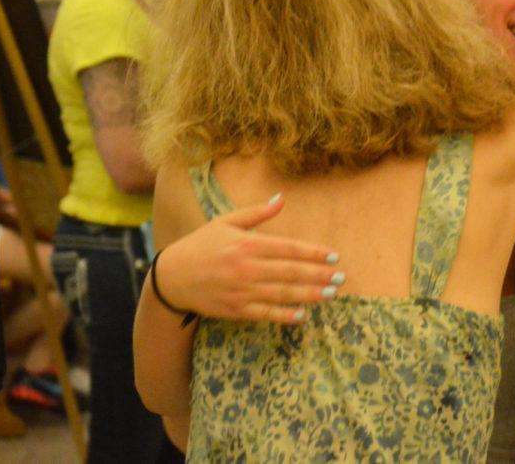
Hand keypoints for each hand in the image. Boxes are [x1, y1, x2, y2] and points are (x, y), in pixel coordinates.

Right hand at [154, 195, 342, 323]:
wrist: (172, 277)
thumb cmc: (202, 245)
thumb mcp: (226, 222)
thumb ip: (257, 213)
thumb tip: (282, 198)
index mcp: (247, 244)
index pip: (288, 248)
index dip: (313, 253)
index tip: (334, 256)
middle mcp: (247, 268)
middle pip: (290, 272)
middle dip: (319, 275)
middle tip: (341, 278)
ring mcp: (241, 291)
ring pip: (282, 294)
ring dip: (309, 295)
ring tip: (331, 295)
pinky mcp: (236, 310)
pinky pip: (265, 314)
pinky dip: (285, 315)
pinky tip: (303, 314)